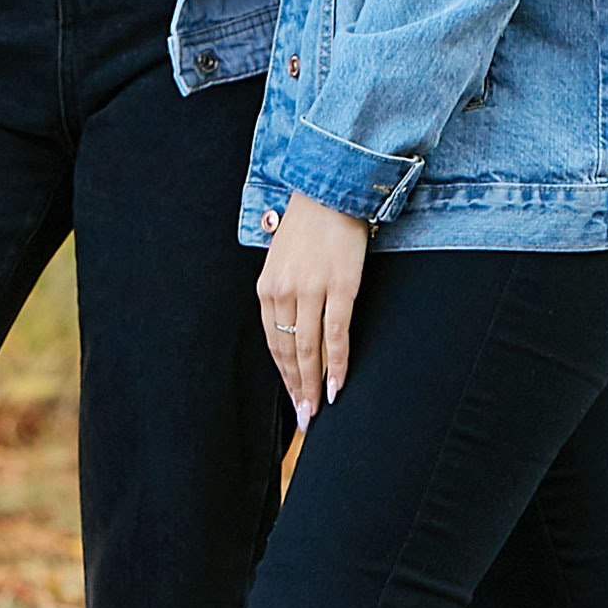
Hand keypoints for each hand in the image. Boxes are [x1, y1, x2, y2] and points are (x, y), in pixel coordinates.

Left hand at [258, 193, 370, 427]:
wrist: (332, 190)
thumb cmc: (310, 227)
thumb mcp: (284, 260)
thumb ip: (285, 293)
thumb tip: (294, 329)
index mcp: (267, 287)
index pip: (273, 341)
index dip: (283, 374)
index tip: (293, 397)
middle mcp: (284, 291)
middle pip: (288, 351)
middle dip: (296, 388)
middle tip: (304, 417)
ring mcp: (312, 290)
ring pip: (309, 348)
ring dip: (314, 384)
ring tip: (318, 409)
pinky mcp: (340, 287)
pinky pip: (336, 334)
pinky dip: (337, 363)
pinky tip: (339, 383)